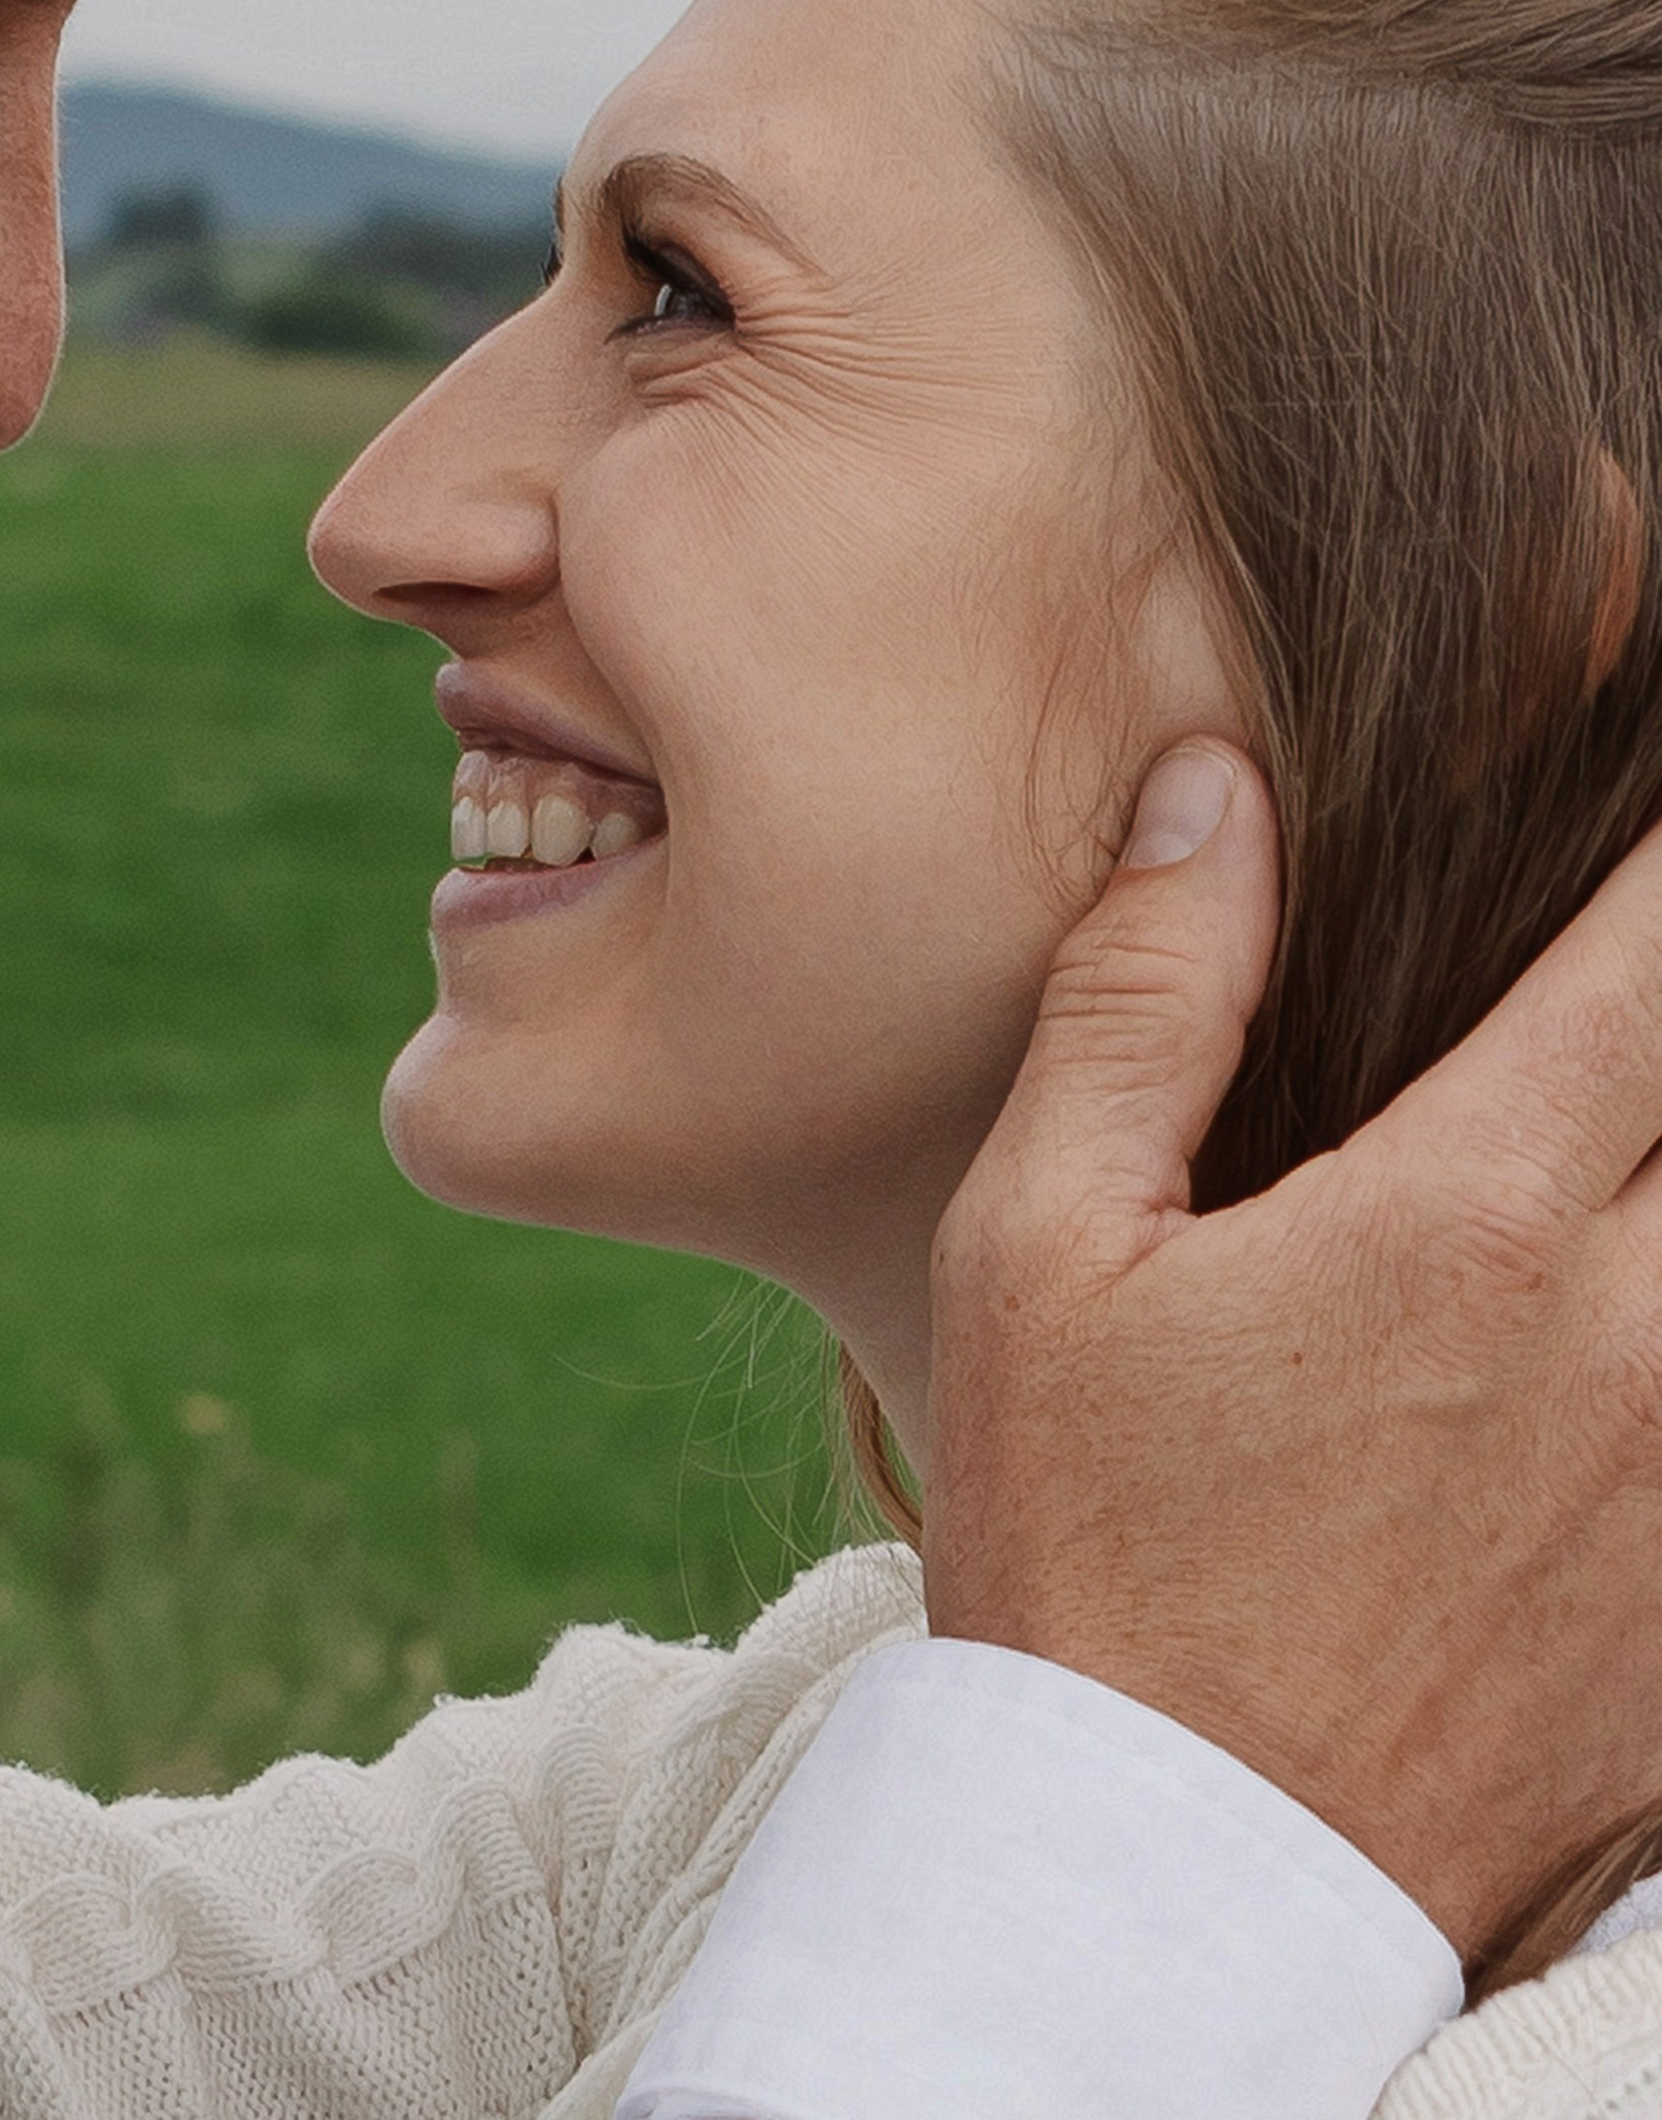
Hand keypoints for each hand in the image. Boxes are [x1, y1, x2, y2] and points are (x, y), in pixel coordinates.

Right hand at [925, 740, 1661, 1968]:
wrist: (1169, 1888)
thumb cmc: (1086, 1552)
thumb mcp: (1045, 1246)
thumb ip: (1148, 994)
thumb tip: (1214, 789)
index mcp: (1467, 1221)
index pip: (1649, 959)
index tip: (1646, 757)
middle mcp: (1630, 1338)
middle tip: (1626, 976)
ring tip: (1628, 1131)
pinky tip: (1613, 1310)